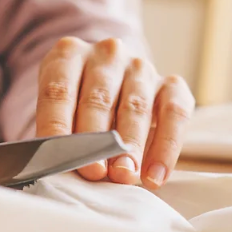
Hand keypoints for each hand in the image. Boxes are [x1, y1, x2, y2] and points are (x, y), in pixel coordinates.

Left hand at [35, 37, 194, 188]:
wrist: (113, 88)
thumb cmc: (77, 107)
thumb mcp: (58, 109)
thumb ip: (57, 132)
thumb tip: (58, 166)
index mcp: (69, 55)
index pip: (58, 90)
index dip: (57, 125)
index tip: (58, 158)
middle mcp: (107, 55)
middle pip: (99, 99)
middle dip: (96, 140)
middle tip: (94, 172)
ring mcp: (141, 68)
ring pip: (135, 107)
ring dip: (130, 146)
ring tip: (124, 175)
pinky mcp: (171, 84)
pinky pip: (174, 115)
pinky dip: (166, 148)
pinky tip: (155, 176)